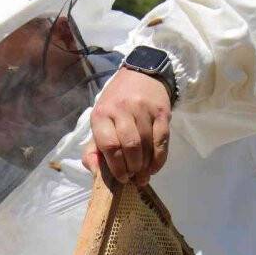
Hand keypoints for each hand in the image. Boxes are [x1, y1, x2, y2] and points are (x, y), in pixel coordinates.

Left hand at [83, 68, 171, 186]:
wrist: (141, 75)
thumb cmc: (115, 104)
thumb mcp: (99, 122)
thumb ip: (93, 150)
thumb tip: (96, 174)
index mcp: (101, 114)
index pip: (109, 145)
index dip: (116, 167)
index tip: (121, 178)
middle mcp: (122, 109)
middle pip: (130, 146)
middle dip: (133, 168)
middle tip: (133, 177)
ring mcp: (143, 109)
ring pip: (147, 145)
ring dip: (146, 166)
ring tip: (143, 175)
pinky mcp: (161, 112)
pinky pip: (162, 141)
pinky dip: (159, 159)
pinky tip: (154, 167)